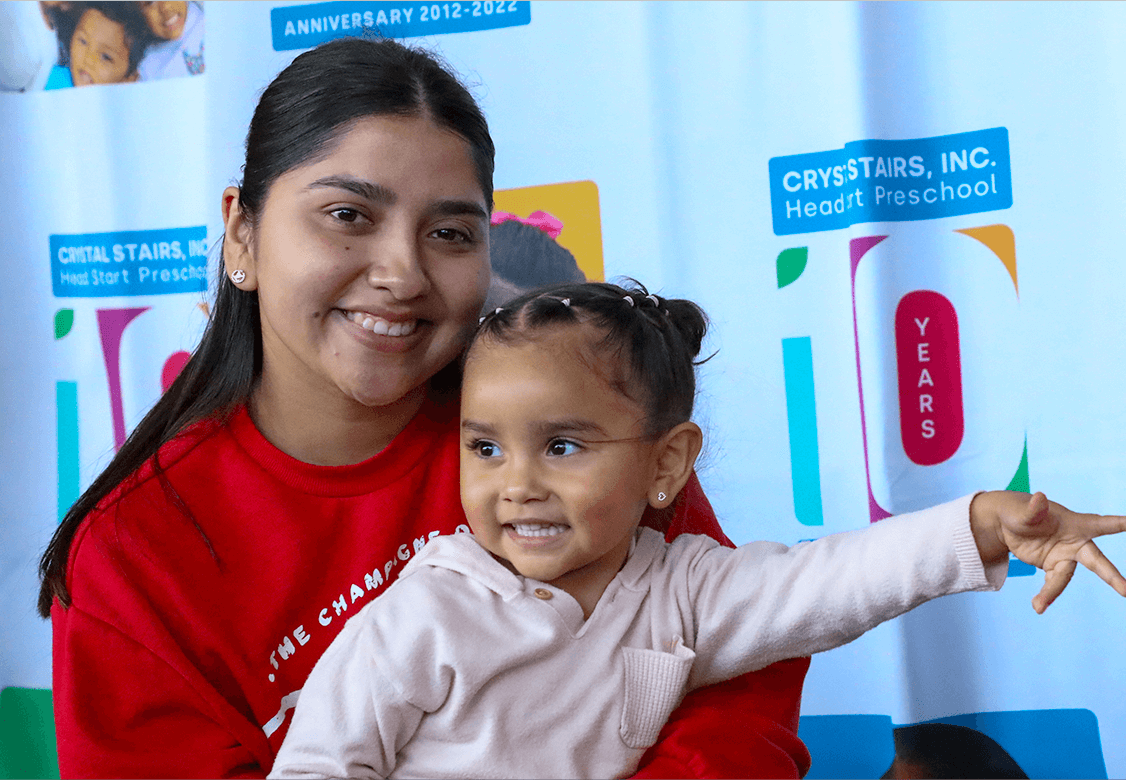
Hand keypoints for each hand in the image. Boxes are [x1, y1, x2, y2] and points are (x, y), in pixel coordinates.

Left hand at [970, 491, 1125, 612]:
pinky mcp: (1052, 567)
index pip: (1102, 524)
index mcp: (1075, 524)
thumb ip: (1034, 509)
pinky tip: (1039, 603)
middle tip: (1125, 591)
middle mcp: (1075, 542)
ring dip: (1053, 591)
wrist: (1006, 524)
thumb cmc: (1020, 511)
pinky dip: (1046, 593)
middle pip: (1096, 561)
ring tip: (1038, 606)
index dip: (1119, 525)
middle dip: (1111, 576)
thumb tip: (1039, 497)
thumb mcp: (1024, 510)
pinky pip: (1052, 583)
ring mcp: (1064, 556)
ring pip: (1065, 577)